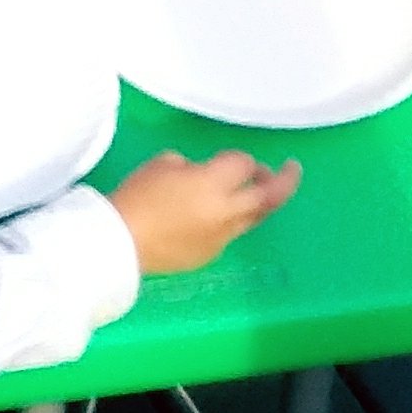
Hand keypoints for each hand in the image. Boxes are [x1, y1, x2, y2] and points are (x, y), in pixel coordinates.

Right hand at [111, 148, 301, 274]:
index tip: (234, 157)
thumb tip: (198, 176)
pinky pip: (231, 233)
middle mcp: (226, 211)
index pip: (243, 164)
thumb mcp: (162, 164)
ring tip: (260, 191)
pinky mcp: (211, 254)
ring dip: (260, 202)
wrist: (121, 243)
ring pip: (254, 218)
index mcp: (212, 183)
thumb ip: (190, 166)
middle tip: (290, 170)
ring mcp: (222, 237)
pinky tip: (217, 215)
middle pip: (268, 196)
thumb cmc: (137, 197)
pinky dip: (234, 220)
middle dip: (283, 181)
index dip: (241, 158)